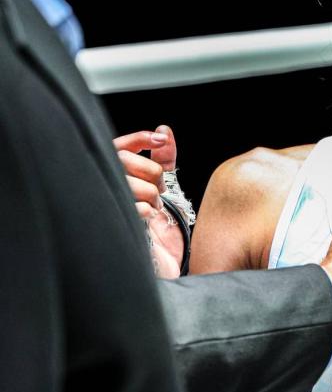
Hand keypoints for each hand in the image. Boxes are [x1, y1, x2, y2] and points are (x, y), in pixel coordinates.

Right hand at [114, 125, 183, 277]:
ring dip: (151, 197)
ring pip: (130, 182)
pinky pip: (131, 205)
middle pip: (126, 161)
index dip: (138, 138)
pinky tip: (148, 220)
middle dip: (153, 173)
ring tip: (154, 211)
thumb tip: (164, 131)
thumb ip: (163, 157)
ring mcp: (105, 205)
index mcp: (114, 176)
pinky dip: (146, 211)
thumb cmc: (162, 224)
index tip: (159, 139)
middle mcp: (103, 187)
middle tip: (162, 192)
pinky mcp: (110, 225)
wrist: (164, 261)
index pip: (119, 145)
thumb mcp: (166, 185)